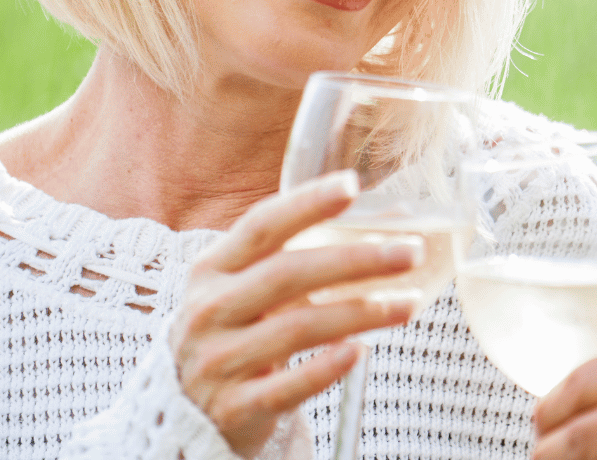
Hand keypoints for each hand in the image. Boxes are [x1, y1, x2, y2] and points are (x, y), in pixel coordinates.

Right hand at [172, 171, 421, 457]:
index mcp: (212, 269)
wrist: (186, 412)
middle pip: (287, 274)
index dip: (306, 203)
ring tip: (409, 304)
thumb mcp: (244, 288)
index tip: (352, 185)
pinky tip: (359, 352)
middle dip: (355, 260)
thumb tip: (391, 224)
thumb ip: (298, 257)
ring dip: (361, 313)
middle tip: (410, 252)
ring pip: (297, 328)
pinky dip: (325, 368)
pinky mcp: (235, 407)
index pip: (261, 226)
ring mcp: (218, 360)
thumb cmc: (232, 332)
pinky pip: (286, 386)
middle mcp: (209, 310)